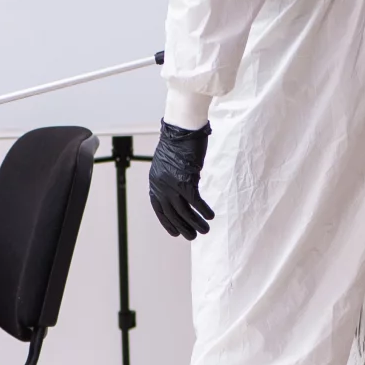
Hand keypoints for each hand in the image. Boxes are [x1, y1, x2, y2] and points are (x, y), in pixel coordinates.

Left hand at [147, 121, 213, 238]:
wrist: (181, 128)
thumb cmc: (178, 142)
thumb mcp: (169, 162)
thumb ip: (170, 178)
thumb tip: (181, 190)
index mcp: (154, 182)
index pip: (159, 209)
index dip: (167, 223)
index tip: (176, 233)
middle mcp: (161, 185)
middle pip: (172, 213)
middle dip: (183, 227)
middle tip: (193, 236)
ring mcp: (172, 184)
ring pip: (184, 211)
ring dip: (195, 223)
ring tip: (205, 230)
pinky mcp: (186, 180)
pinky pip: (195, 202)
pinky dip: (203, 211)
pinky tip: (210, 216)